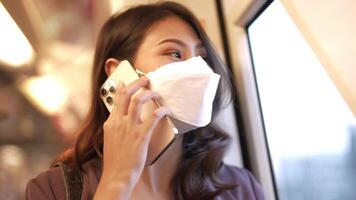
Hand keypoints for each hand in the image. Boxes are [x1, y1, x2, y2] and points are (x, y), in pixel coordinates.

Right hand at [94, 77, 169, 199]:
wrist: (116, 175)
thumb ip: (115, 126)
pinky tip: (166, 110)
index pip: (116, 98)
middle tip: (146, 79)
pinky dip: (161, 110)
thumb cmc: (116, 160)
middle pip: (126, 94)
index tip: (126, 80)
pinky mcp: (141, 136)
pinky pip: (153, 117)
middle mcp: (119, 122)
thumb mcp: (111, 139)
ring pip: (139, 101)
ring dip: (149, 93)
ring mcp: (129, 128)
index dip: (123, 86)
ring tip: (156, 93)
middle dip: (137, 83)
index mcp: (111, 122)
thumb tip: (120, 117)